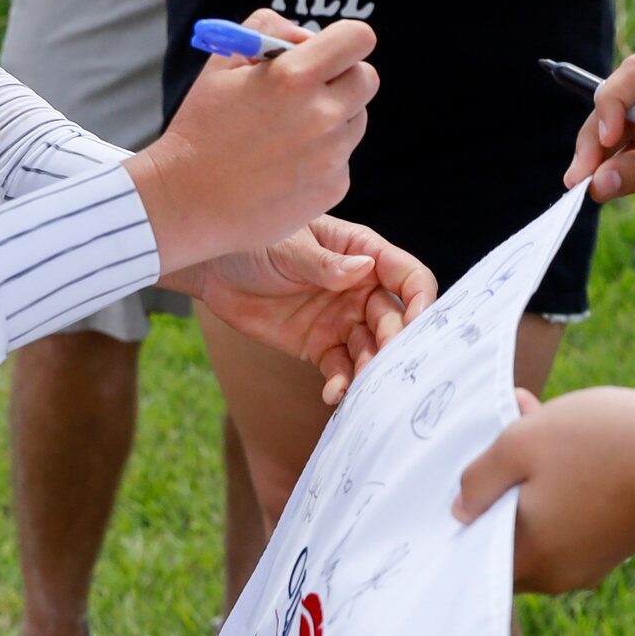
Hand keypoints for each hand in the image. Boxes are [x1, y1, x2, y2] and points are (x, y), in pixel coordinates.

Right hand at [124, 10, 376, 273]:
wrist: (186, 201)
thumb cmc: (202, 126)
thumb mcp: (223, 60)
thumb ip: (270, 30)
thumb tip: (310, 38)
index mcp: (294, 76)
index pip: (359, 39)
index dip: (346, 42)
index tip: (330, 52)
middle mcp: (322, 115)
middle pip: (366, 79)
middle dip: (342, 78)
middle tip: (310, 91)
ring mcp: (331, 155)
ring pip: (356, 120)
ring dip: (334, 119)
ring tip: (287, 133)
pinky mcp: (333, 188)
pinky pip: (342, 158)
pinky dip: (322, 157)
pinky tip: (284, 165)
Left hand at [180, 215, 437, 405]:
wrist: (214, 269)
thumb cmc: (255, 241)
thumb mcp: (289, 246)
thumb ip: (325, 264)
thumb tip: (364, 270)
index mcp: (362, 252)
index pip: (407, 275)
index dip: (420, 298)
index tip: (419, 324)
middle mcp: (359, 287)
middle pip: (393, 318)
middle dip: (395, 343)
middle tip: (387, 366)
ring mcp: (341, 318)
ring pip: (370, 348)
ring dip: (370, 369)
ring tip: (360, 388)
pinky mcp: (319, 345)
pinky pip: (340, 368)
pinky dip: (342, 383)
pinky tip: (334, 393)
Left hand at [453, 387, 634, 591]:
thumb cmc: (597, 443)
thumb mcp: (522, 442)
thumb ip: (480, 478)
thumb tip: (459, 509)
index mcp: (530, 559)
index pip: (477, 545)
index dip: (470, 501)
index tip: (475, 462)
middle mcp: (557, 573)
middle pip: (509, 526)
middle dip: (503, 476)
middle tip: (506, 424)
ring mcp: (589, 559)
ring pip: (542, 515)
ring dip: (532, 471)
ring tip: (534, 413)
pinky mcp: (614, 540)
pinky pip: (571, 515)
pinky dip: (562, 480)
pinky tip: (565, 432)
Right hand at [565, 50, 634, 221]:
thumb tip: (598, 184)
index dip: (609, 104)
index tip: (600, 144)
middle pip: (627, 99)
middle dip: (599, 136)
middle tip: (577, 179)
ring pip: (634, 123)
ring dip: (609, 153)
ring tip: (587, 189)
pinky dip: (631, 161)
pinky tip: (611, 184)